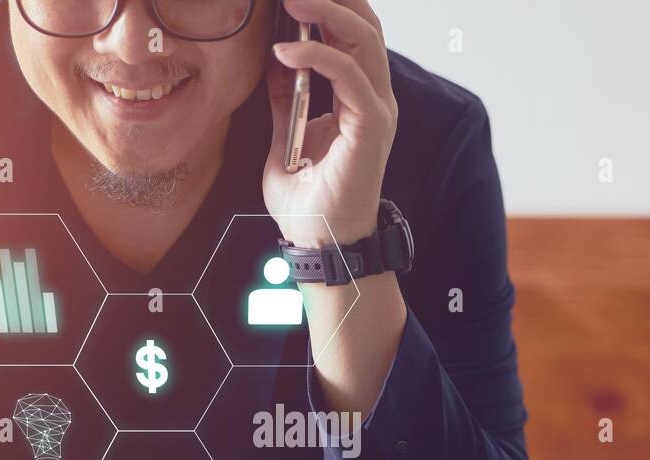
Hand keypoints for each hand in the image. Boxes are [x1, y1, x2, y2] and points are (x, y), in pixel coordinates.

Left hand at [263, 0, 397, 248]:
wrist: (321, 244)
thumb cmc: (308, 203)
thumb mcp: (284, 140)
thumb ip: (285, 99)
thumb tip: (273, 58)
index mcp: (358, 98)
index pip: (353, 35)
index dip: (329, 8)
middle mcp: (375, 99)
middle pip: (365, 25)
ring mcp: (377, 111)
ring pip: (364, 40)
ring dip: (327, 14)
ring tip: (291, 1)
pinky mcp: (371, 128)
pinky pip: (350, 77)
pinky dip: (318, 58)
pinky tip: (285, 52)